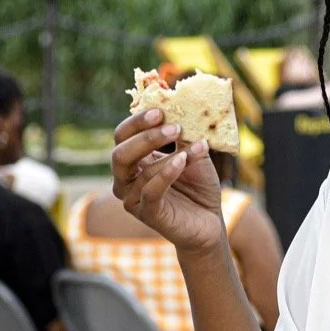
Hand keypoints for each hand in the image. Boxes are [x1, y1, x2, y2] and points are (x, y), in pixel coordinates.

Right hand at [111, 108, 226, 256]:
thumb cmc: (198, 186)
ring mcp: (133, 198)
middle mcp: (126, 179)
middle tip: (172, 125)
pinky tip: (182, 161)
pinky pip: (151, 191)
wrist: (210, 221)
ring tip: (197, 144)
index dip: (137, 121)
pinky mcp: (147, 213)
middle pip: (119, 153)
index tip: (161, 110)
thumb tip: (183, 109)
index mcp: (133, 161)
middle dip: (145, 136)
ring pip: (141, 171)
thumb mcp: (193, 155)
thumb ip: (184, 136)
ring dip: (170, 155)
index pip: (122, 136)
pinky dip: (167, 173)